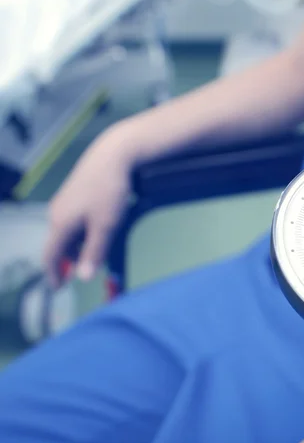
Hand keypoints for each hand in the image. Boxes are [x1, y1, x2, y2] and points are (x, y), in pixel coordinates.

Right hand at [44, 126, 133, 287]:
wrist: (113, 155)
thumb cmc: (109, 192)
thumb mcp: (106, 226)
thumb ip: (94, 252)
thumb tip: (83, 278)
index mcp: (60, 224)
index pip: (50, 256)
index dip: (54, 274)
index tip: (59, 288)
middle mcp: (56, 213)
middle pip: (59, 244)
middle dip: (70, 260)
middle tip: (87, 269)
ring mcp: (64, 202)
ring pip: (68, 232)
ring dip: (79, 245)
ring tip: (98, 250)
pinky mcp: (73, 193)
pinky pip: (73, 220)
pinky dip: (82, 232)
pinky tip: (99, 230)